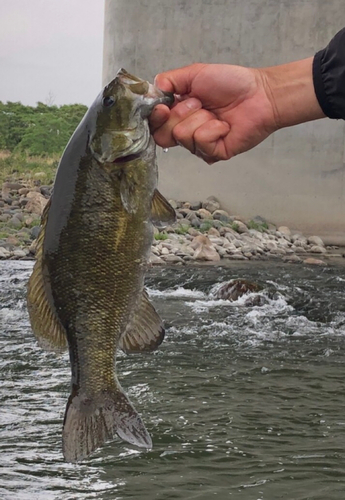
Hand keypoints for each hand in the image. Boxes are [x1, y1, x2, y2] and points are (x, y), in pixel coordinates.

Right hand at [150, 63, 277, 163]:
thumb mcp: (194, 74)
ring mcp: (199, 145)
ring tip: (215, 113)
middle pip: (163, 135)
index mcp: (178, 114)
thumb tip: (153, 88)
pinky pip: (201, 142)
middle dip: (180, 114)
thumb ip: (170, 80)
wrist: (259, 94)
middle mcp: (186, 132)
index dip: (156, 117)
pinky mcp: (213, 154)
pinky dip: (213, 128)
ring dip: (199, 118)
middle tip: (199, 103)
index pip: (154, 125)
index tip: (164, 106)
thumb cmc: (231, 83)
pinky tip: (224, 125)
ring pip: (182, 136)